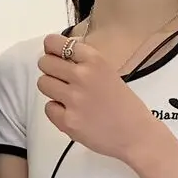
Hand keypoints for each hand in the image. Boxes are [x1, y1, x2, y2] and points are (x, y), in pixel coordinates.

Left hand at [37, 35, 162, 162]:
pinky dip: (55, 110)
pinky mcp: (67, 121)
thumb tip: (61, 56)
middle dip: (48, 68)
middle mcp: (82, 76)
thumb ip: (85, 64)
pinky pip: (48, 108)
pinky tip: (70, 112)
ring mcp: (73, 99)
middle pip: (45, 63)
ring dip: (50, 88)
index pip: (57, 44)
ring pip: (43, 84)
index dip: (50, 48)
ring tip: (64, 95)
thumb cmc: (124, 105)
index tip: (50, 52)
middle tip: (56, 76)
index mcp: (94, 60)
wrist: (134, 133)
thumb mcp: (108, 72)